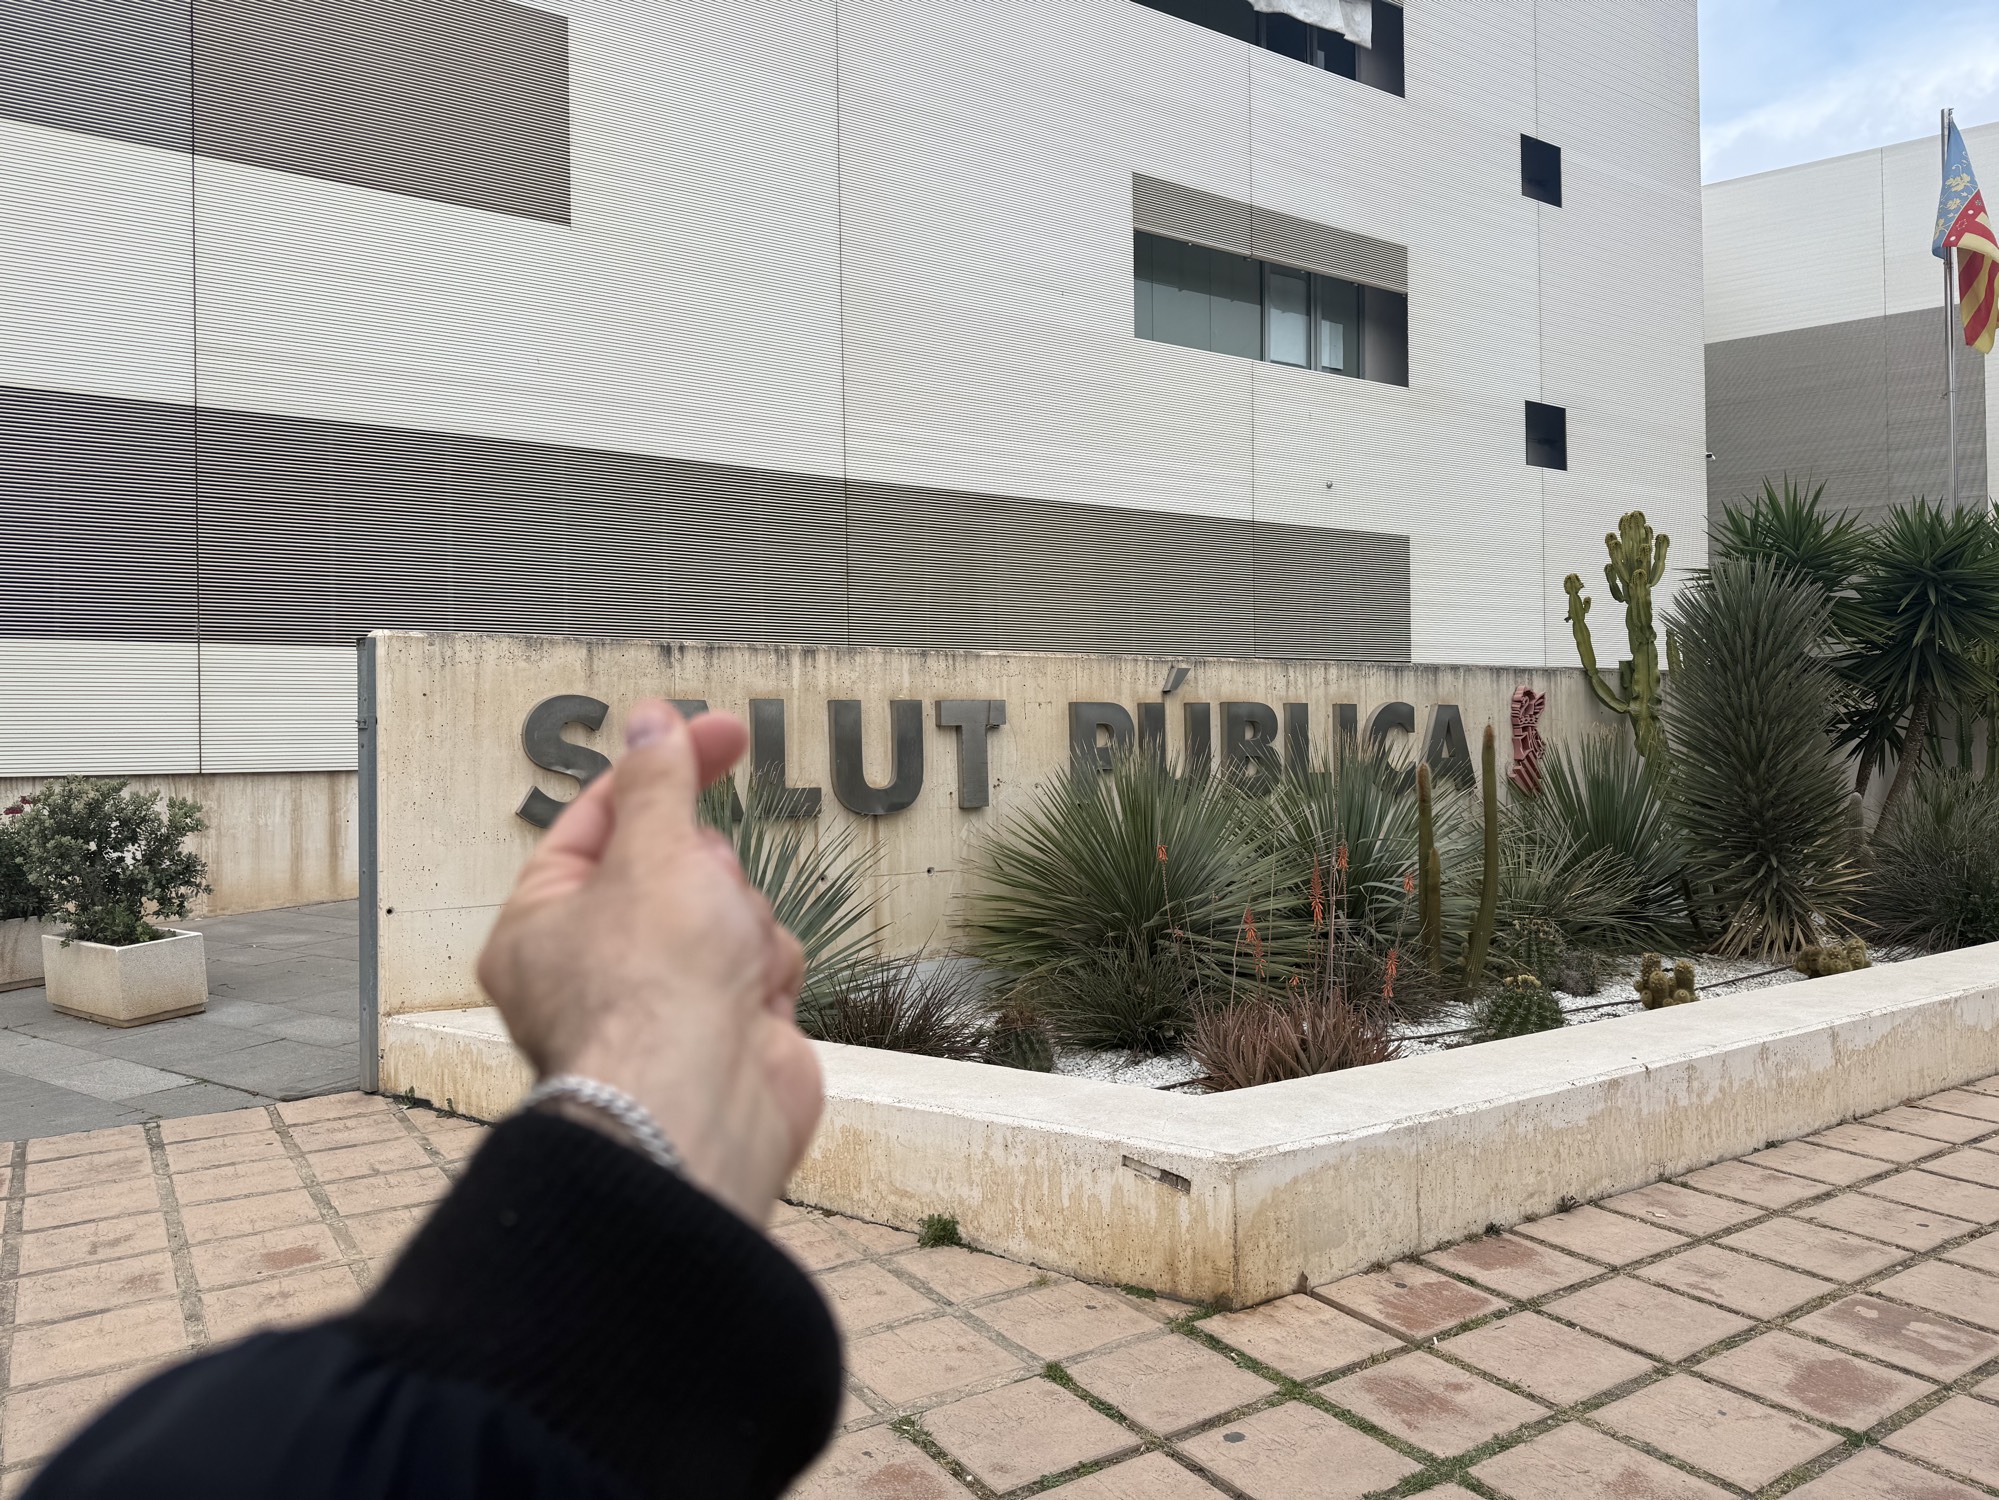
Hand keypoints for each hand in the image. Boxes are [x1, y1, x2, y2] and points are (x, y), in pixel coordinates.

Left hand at [476, 700, 820, 1225]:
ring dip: (743, 924)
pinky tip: (752, 1002)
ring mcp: (664, 999)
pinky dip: (768, 972)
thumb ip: (658, 783)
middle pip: (678, 865)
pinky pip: (762, 962)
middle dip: (709, 872)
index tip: (719, 732)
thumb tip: (650, 722)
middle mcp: (596, 964)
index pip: (602, 818)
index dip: (663, 768)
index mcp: (544, 922)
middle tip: (703, 896)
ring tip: (726, 965)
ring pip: (730, 911)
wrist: (702, 1107)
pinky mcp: (725, 1029)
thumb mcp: (653, 854)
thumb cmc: (649, 993)